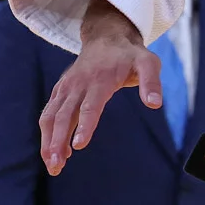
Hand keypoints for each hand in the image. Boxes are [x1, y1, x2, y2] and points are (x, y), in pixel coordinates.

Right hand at [38, 0, 165, 174]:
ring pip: (51, 116)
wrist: (106, 38)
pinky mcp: (60, 91)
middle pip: (63, 115)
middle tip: (57, 166)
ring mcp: (66, 88)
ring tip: (53, 166)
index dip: (84, 126)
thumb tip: (155, 104)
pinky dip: (48, 133)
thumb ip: (152, 82)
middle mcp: (78, 85)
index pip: (90, 106)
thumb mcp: (148, 63)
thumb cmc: (130, 55)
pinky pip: (49, 113)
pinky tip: (55, 153)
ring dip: (48, 141)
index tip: (78, 146)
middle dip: (57, 141)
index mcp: (100, 80)